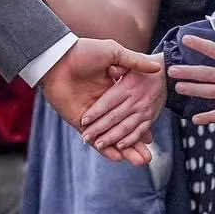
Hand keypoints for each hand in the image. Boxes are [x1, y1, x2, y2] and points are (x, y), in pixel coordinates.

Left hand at [39, 38, 161, 165]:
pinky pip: (94, 138)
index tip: (151, 137)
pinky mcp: (79, 121)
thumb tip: (156, 68)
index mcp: (113, 90)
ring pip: (110, 136)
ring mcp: (92, 114)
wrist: (57, 58)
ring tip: (140, 162)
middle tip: (149, 158)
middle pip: (123, 128)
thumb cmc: (84, 51)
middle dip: (135, 144)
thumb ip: (133, 61)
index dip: (140, 125)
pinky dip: (105, 150)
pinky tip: (118, 158)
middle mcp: (104, 104)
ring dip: (124, 150)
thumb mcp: (113, 52)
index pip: (130, 112)